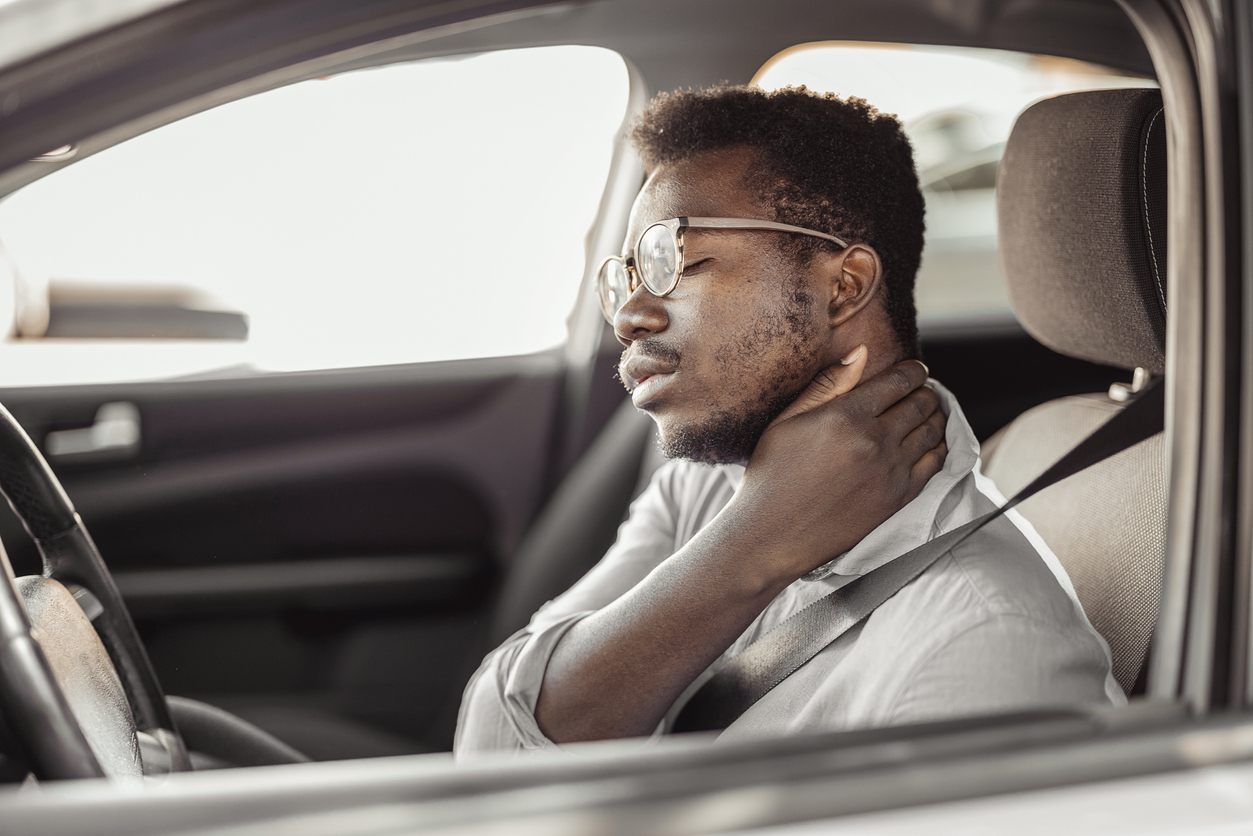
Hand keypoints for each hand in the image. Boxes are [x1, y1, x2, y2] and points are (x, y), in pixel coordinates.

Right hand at [731, 346, 947, 581]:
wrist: (770, 536)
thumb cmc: (770, 474)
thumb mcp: (787, 420)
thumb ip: (828, 384)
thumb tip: (862, 352)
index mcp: (846, 416)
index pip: (901, 380)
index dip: (914, 370)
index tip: (915, 370)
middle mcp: (874, 441)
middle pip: (922, 403)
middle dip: (925, 391)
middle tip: (920, 391)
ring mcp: (890, 472)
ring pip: (933, 432)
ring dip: (934, 417)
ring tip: (927, 414)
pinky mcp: (898, 499)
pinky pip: (935, 464)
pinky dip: (938, 447)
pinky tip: (929, 444)